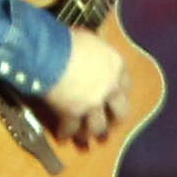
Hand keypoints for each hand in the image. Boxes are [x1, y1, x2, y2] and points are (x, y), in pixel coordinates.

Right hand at [41, 24, 131, 146]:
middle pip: (120, 110)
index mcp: (115, 66)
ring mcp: (93, 103)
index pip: (126, 84)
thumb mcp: (88, 39)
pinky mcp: (74, 114)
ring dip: (91, 132)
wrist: (51, 52)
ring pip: (97, 126)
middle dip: (115, 119)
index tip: (117, 97)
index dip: (121, 92)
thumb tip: (88, 49)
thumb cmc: (67, 39)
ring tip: (86, 138)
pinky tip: (62, 136)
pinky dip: (66, 132)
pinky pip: (71, 127)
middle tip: (109, 125)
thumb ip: (93, 51)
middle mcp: (109, 87)